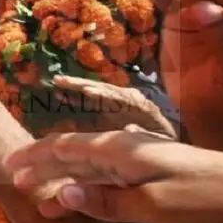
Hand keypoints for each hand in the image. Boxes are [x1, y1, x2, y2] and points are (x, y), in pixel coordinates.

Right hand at [4, 129, 222, 222]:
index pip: (71, 147)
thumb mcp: (159, 207)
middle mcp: (140, 153)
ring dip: (72, 182)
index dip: (38, 157)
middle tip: (20, 184)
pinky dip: (99, 191)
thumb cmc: (217, 204)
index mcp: (131, 151)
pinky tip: (97, 197)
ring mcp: (157, 168)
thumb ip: (110, 201)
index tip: (8, 166)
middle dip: (48, 170)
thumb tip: (66, 191)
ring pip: (101, 170)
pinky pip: (121, 183)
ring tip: (50, 197)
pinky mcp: (172, 185)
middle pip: (81, 157)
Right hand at [50, 75, 175, 138]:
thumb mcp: (158, 141)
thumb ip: (145, 135)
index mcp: (141, 107)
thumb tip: (129, 126)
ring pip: (96, 92)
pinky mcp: (112, 108)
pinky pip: (92, 102)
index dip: (104, 95)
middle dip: (83, 85)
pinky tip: (61, 95)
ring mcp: (119, 102)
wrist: (164, 141)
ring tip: (57, 82)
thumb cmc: (162, 143)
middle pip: (104, 89)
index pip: (120, 98)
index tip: (88, 91)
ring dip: (76, 87)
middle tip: (62, 80)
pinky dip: (77, 98)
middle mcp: (129, 99)